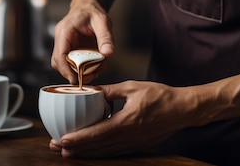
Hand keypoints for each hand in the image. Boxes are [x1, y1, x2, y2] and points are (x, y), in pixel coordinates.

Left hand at [49, 81, 188, 157]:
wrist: (183, 109)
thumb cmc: (160, 95)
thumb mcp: (133, 87)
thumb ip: (110, 91)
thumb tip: (90, 91)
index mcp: (127, 121)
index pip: (98, 133)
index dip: (78, 138)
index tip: (61, 140)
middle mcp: (129, 137)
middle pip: (98, 147)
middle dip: (76, 149)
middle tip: (56, 148)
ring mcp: (134, 144)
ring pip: (105, 152)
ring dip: (86, 153)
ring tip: (68, 152)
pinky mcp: (138, 146)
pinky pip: (115, 151)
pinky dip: (100, 151)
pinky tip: (91, 150)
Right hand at [50, 0, 114, 83]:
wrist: (88, 6)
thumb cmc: (92, 11)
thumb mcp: (102, 21)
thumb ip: (105, 37)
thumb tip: (108, 53)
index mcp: (65, 31)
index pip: (60, 55)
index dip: (66, 70)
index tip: (76, 80)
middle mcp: (61, 39)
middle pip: (59, 63)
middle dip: (73, 73)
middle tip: (90, 76)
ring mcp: (64, 44)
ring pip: (64, 64)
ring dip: (77, 72)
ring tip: (95, 71)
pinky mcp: (69, 49)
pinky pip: (71, 62)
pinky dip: (81, 68)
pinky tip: (94, 66)